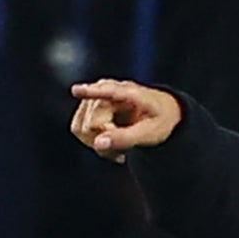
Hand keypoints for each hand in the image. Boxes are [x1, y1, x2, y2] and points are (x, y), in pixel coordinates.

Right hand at [69, 79, 183, 162]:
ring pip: (79, 128)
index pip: (109, 93)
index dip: (91, 92)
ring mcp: (95, 97)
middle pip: (90, 124)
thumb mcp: (149, 134)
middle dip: (105, 139)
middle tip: (127, 148)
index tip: (76, 90)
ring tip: (120, 146)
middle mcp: (108, 90)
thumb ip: (125, 138)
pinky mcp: (88, 106)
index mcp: (131, 93)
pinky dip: (94, 141)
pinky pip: (79, 129)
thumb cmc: (160, 121)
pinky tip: (111, 143)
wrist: (163, 114)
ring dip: (98, 143)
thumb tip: (98, 143)